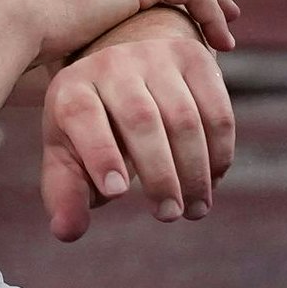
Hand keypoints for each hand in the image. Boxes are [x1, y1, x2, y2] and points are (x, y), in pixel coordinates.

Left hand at [39, 12, 235, 241]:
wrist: (124, 68)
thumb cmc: (91, 128)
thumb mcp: (69, 157)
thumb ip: (67, 194)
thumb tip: (67, 232)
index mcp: (72, 88)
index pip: (84, 116)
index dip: (100, 154)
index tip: (118, 193)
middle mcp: (111, 63)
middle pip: (141, 119)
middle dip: (159, 173)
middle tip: (169, 215)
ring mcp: (155, 55)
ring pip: (184, 117)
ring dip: (195, 169)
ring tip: (195, 209)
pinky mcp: (193, 57)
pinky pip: (217, 109)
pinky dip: (219, 151)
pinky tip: (213, 181)